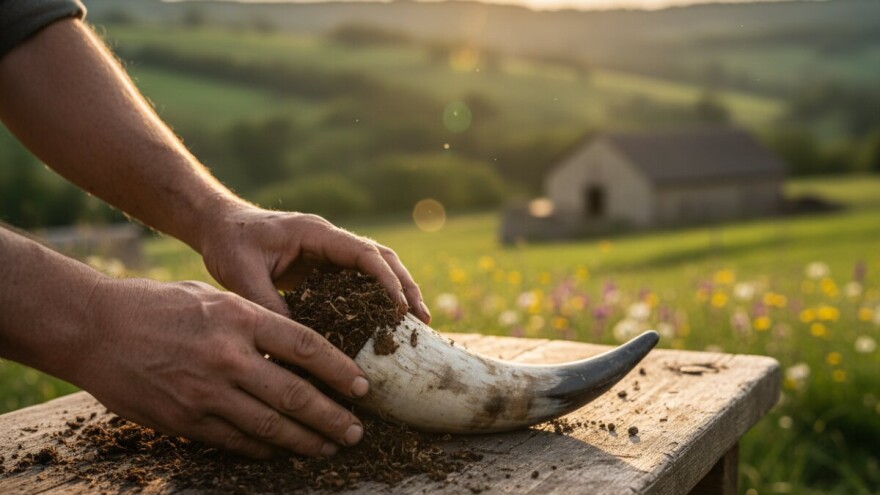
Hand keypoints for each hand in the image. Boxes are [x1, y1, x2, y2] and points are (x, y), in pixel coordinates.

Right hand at [74, 277, 369, 458]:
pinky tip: (281, 451)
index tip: (361, 387)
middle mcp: (228, 356)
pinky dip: (263, 448)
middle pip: (295, 394)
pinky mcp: (184, 419)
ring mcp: (205, 392)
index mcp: (240, 319)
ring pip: (269, 425)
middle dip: (332, 417)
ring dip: (304, 441)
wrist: (95, 328)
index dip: (339, 369)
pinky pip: (235, 440)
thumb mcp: (213, 297)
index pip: (305, 346)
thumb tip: (294, 347)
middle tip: (356, 431)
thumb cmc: (158, 305)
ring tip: (327, 447)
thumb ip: (254, 320)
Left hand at [197, 203, 430, 322]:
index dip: (387, 279)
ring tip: (414, 325)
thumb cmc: (229, 242)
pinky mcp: (323, 268)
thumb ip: (269, 305)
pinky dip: (374, 301)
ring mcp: (329, 253)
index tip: (400, 308)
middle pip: (382, 259)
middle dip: (405, 287)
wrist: (217, 226)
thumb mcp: (242, 275)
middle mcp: (330, 241)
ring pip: (375, 270)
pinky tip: (381, 327)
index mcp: (316, 233)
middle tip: (422, 320)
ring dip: (396, 293)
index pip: (364, 253)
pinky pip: (356, 282)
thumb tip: (295, 344)